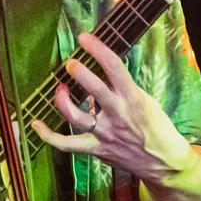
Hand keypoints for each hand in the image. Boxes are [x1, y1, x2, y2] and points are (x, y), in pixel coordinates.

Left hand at [30, 32, 195, 180]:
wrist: (164, 163)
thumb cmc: (157, 128)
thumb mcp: (146, 101)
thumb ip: (124, 88)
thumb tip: (103, 70)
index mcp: (133, 98)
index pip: (114, 66)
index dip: (97, 49)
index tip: (85, 38)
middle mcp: (117, 114)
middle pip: (93, 88)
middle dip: (78, 71)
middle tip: (71, 63)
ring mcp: (105, 133)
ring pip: (76, 116)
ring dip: (62, 100)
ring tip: (60, 88)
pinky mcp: (96, 148)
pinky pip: (67, 144)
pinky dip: (49, 136)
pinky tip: (36, 124)